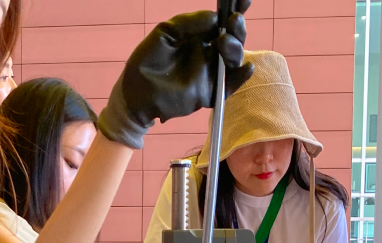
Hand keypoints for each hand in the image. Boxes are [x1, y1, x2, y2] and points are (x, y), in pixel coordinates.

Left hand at [99, 8, 253, 148]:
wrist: (135, 94)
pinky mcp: (210, 93)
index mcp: (200, 36)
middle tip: (233, 21)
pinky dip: (241, 77)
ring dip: (236, 48)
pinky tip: (246, 67)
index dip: (235, 9)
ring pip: (234, 59)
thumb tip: (214, 17)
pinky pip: (230, 86)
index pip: (222, 21)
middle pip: (233, 38)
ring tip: (224, 42)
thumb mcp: (164, 34)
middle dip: (238, 28)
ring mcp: (211, 73)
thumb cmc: (146, 62)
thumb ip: (187, 23)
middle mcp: (210, 53)